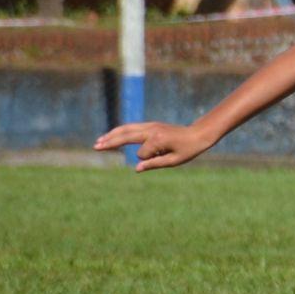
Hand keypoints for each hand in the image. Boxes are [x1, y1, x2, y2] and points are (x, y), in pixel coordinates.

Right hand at [93, 122, 215, 171]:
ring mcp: (150, 125)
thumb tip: (136, 169)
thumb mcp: (174, 161)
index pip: (142, 154)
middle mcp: (151, 130)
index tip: (160, 158)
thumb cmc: (189, 150)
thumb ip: (154, 164)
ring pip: (126, 129)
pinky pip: (131, 127)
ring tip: (99, 141)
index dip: (148, 160)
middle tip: (96, 146)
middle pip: (126, 135)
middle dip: (110, 141)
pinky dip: (120, 131)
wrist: (198, 133)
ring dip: (112, 135)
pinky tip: (111, 135)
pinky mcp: (150, 125)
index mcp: (158, 140)